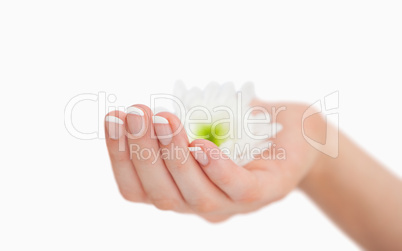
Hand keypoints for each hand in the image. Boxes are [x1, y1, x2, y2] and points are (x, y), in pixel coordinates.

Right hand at [105, 101, 326, 221]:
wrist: (296, 132)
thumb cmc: (242, 126)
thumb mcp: (201, 124)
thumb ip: (173, 128)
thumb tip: (136, 114)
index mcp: (181, 190)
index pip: (139, 189)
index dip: (120, 158)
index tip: (112, 119)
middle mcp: (202, 203)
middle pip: (163, 195)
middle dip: (143, 153)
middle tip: (136, 113)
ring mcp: (234, 203)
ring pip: (194, 195)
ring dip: (173, 156)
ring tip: (163, 118)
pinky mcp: (266, 190)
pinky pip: (237, 188)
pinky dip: (215, 168)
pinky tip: (201, 144)